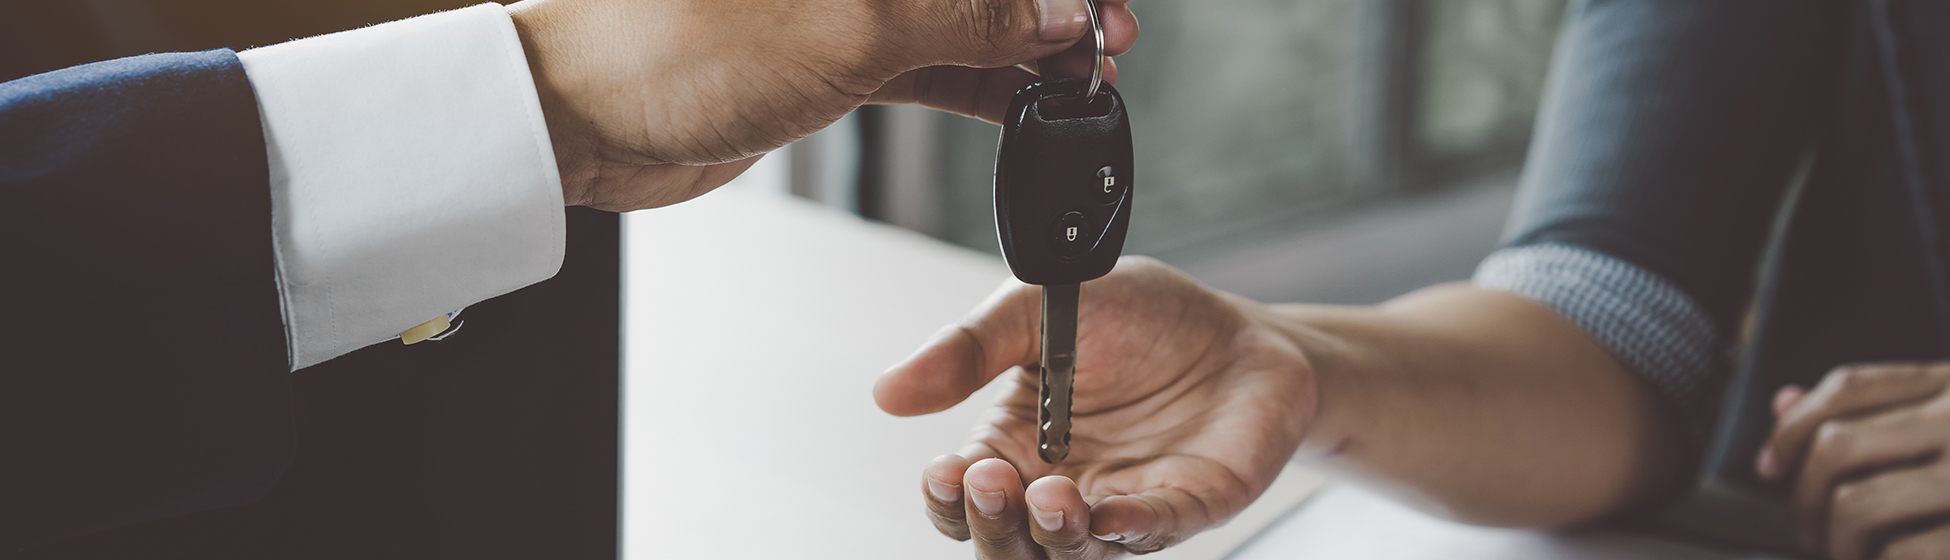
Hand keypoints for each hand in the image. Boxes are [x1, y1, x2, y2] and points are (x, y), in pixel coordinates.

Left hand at [505, 0, 1137, 211]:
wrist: (579, 120)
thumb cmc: (670, 47)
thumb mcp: (847, 28)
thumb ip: (964, 15)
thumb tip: (1055, 10)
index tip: (1097, 2)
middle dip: (1045, 3)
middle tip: (1106, 42)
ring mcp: (839, 3)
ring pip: (957, 15)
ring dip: (1021, 46)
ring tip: (1082, 79)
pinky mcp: (827, 55)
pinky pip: (925, 59)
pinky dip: (977, 80)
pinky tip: (1025, 101)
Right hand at [874, 257, 1316, 557]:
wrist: (1242, 327)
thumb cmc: (1140, 317)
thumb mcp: (1040, 307)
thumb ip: (969, 349)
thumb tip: (888, 393)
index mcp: (1016, 444)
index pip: (962, 496)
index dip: (946, 495)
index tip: (947, 468)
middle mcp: (1061, 486)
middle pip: (1005, 540)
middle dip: (989, 523)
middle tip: (989, 481)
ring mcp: (1119, 505)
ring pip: (1067, 553)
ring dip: (1050, 534)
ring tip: (1050, 495)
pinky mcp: (1181, 508)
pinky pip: (1147, 535)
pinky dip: (1126, 532)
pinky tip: (1109, 517)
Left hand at [1756, 363, 1949, 559]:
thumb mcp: (1934, 429)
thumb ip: (1863, 412)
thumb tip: (1784, 401)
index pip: (1848, 387)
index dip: (1791, 428)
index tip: (1767, 468)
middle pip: (1837, 444)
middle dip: (1804, 498)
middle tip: (1809, 533)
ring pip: (1855, 502)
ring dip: (1835, 541)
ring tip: (1846, 554)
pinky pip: (1898, 551)